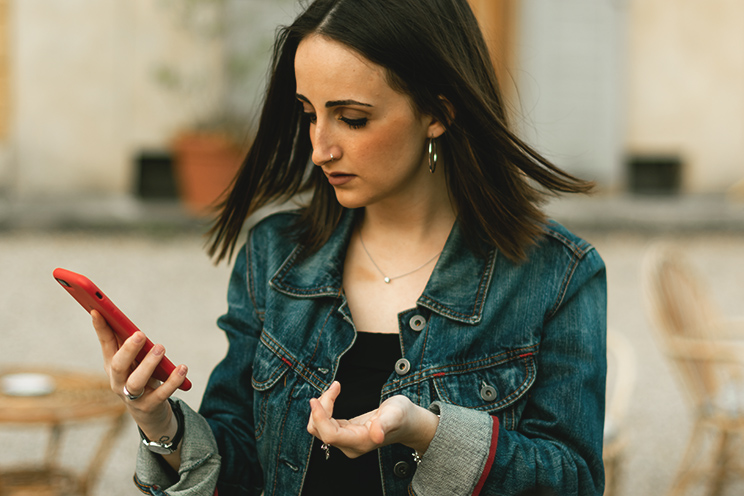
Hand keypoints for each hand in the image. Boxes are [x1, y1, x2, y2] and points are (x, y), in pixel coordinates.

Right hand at [91, 310, 186, 436]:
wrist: (150, 413)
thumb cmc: (142, 377)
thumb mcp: (135, 360)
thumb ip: (130, 344)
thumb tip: (126, 321)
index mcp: (113, 365)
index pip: (105, 344)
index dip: (100, 328)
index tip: (98, 310)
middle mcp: (118, 381)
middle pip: (117, 365)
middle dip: (128, 349)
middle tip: (140, 334)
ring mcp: (132, 396)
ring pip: (136, 381)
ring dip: (149, 364)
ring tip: (161, 347)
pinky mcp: (149, 406)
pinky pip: (161, 394)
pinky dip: (173, 381)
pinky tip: (182, 368)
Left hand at [306, 381, 438, 458]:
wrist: (408, 422)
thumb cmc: (403, 416)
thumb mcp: (395, 415)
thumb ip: (384, 425)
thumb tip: (376, 436)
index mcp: (361, 442)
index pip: (330, 435)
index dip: (319, 418)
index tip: (315, 399)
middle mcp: (350, 446)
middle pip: (320, 431)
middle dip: (321, 407)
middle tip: (335, 386)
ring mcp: (346, 441)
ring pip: (319, 428)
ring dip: (321, 407)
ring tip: (334, 388)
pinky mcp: (344, 433)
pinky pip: (325, 423)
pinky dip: (325, 408)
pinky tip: (334, 393)